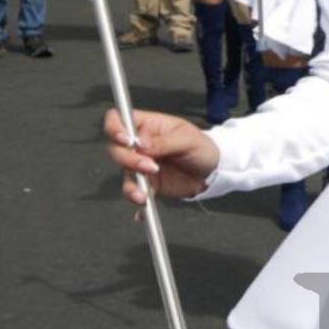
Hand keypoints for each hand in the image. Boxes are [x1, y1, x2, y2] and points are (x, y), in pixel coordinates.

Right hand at [103, 108, 219, 206]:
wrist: (213, 172)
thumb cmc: (202, 147)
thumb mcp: (187, 140)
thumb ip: (164, 142)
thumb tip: (141, 144)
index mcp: (147, 126)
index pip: (118, 120)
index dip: (115, 128)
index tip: (127, 141)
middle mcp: (139, 145)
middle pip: (116, 149)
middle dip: (128, 160)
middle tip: (150, 167)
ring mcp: (141, 165)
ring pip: (124, 173)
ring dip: (131, 185)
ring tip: (143, 195)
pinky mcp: (148, 183)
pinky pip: (135, 191)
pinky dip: (137, 200)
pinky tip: (142, 208)